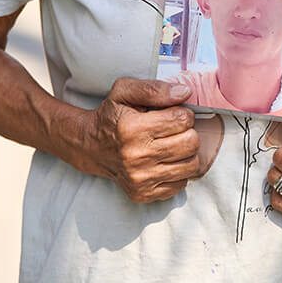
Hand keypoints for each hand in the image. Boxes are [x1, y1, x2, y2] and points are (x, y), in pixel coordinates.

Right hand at [83, 77, 199, 202]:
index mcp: (132, 128)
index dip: (183, 113)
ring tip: (173, 144)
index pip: (182, 119)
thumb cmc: (111, 116)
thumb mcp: (124, 91)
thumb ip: (154, 89)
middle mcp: (136, 156)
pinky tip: (165, 160)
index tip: (174, 114)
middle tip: (175, 129)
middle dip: (188, 132)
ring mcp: (140, 178)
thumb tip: (185, 92)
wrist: (90, 147)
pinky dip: (178, 171)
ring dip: (186, 152)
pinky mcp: (144, 193)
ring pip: (191, 165)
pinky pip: (181, 183)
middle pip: (190, 143)